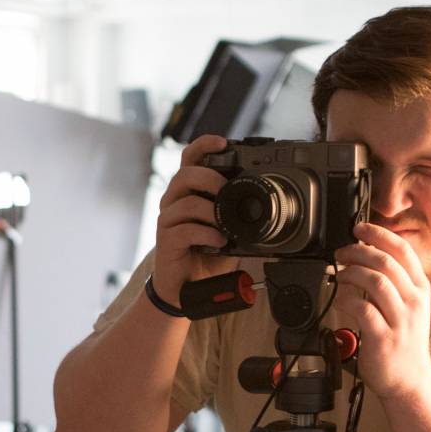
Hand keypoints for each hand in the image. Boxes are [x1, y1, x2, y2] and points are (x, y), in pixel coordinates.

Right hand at [152, 134, 237, 303]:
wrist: (185, 289)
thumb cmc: (204, 256)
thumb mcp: (228, 232)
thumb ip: (238, 216)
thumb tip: (265, 205)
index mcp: (188, 193)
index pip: (190, 159)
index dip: (204, 145)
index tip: (223, 142)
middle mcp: (174, 202)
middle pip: (185, 174)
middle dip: (210, 178)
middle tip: (227, 189)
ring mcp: (168, 221)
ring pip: (186, 201)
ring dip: (211, 211)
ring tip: (225, 225)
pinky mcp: (165, 240)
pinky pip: (185, 229)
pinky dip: (206, 234)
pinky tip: (218, 241)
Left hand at [335, 222, 430, 399]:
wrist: (410, 380)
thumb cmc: (404, 341)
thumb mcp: (408, 306)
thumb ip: (393, 282)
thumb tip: (365, 255)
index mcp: (420, 289)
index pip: (402, 251)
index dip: (379, 235)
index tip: (360, 228)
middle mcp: (413, 302)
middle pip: (386, 262)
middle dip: (359, 251)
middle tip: (341, 253)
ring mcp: (400, 320)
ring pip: (376, 282)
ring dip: (352, 273)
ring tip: (340, 275)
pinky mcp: (384, 338)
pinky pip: (363, 310)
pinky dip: (347, 300)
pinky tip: (340, 299)